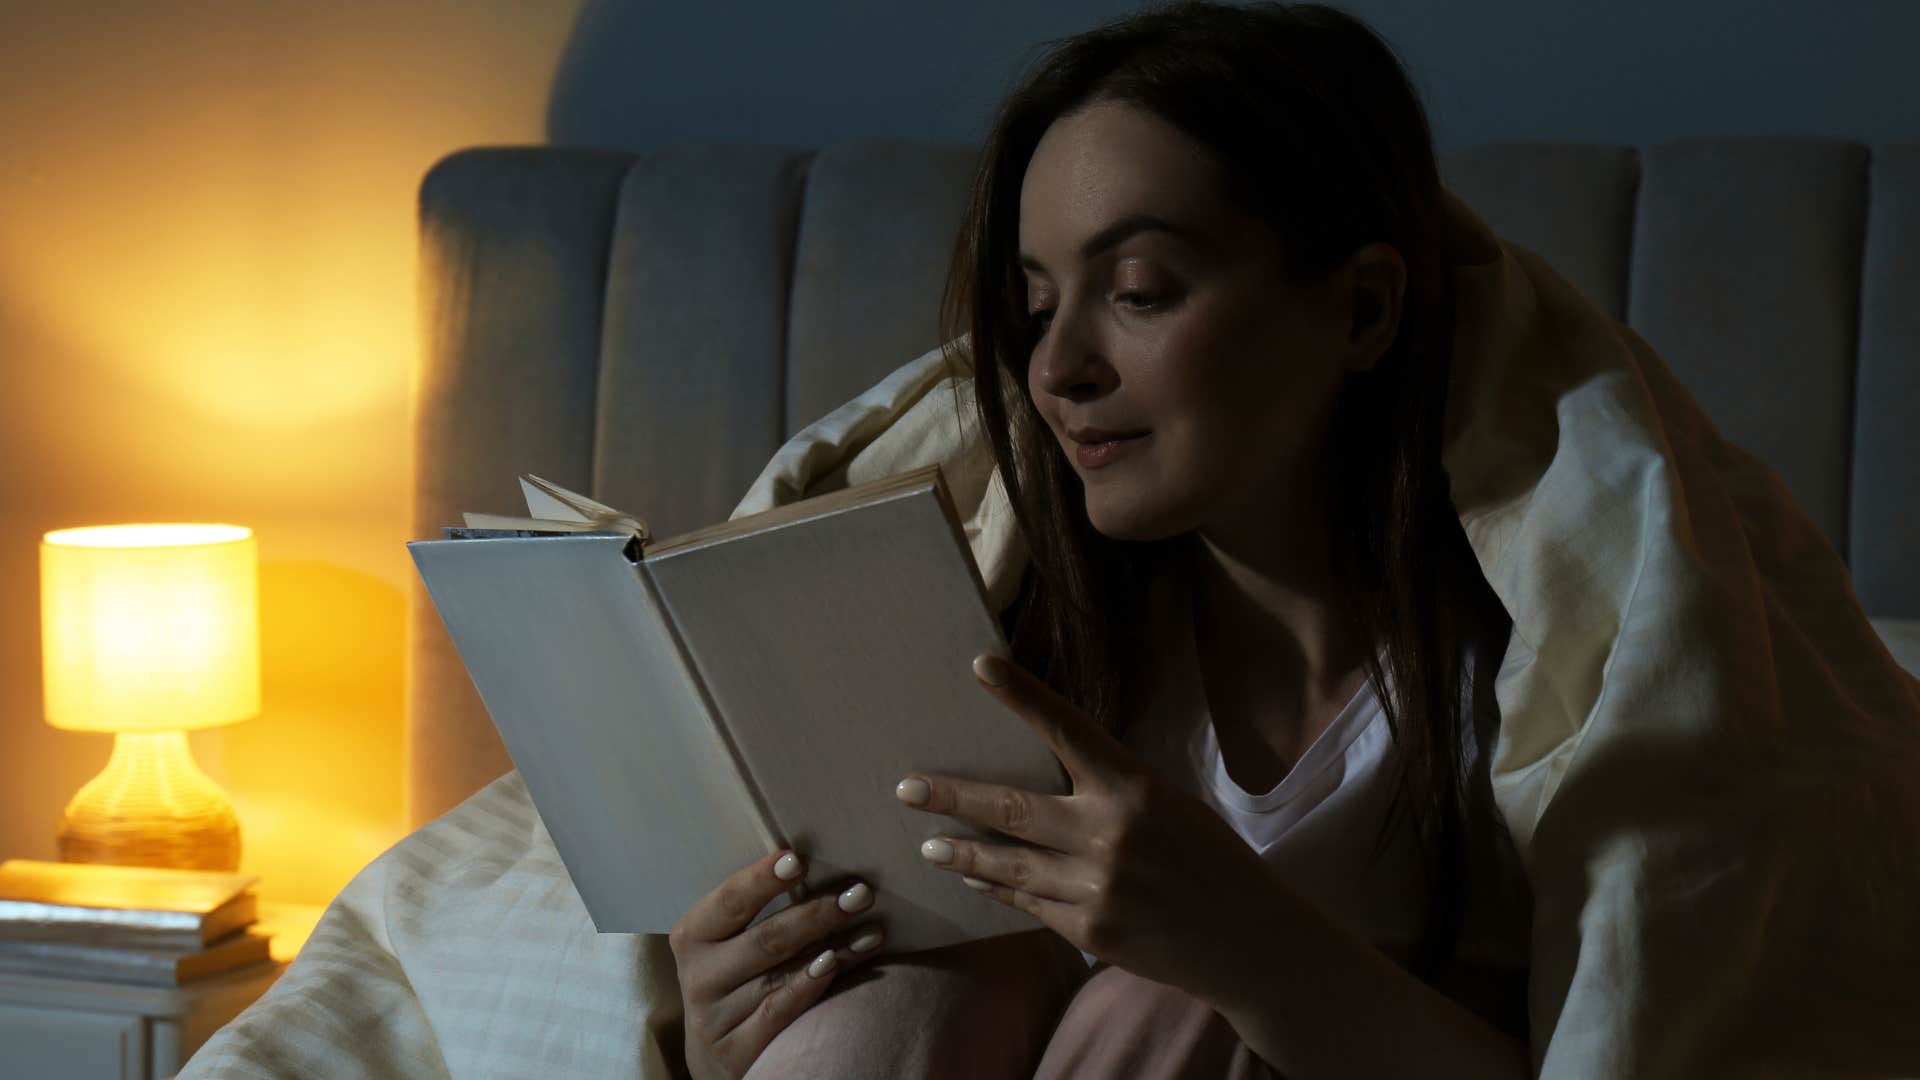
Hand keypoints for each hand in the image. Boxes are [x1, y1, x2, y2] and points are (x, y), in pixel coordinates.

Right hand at [668, 851, 886, 1079]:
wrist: (719, 1051)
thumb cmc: (737, 979)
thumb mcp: (733, 944)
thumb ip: (762, 911)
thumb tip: (818, 868)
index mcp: (694, 937)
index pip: (729, 901)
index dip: (761, 880)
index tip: (797, 860)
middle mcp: (699, 977)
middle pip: (765, 939)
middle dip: (817, 913)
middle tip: (860, 894)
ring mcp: (715, 1019)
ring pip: (781, 975)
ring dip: (834, 949)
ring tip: (873, 930)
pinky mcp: (734, 1053)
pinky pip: (780, 1013)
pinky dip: (812, 987)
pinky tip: (839, 967)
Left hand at [895, 653, 1285, 1005]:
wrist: (1250, 939)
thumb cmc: (1211, 860)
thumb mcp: (1168, 805)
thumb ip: (1110, 791)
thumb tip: (1043, 778)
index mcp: (1134, 787)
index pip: (1067, 728)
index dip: (1020, 695)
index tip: (979, 665)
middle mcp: (1109, 832)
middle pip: (1011, 807)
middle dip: (951, 796)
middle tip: (906, 788)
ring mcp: (1096, 886)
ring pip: (1008, 864)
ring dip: (962, 852)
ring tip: (928, 843)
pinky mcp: (1090, 930)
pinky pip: (1028, 904)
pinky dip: (998, 890)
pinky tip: (975, 880)